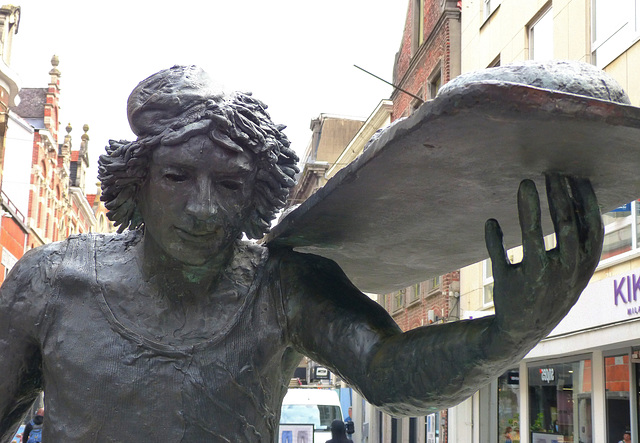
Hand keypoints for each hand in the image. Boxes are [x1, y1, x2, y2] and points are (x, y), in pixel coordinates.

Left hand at [485, 174, 602, 339]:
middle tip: (550, 172)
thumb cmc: (550, 290)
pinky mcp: (508, 285)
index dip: (585, 199)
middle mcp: (564, 273)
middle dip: (559, 195)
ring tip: (525, 183)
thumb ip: (576, 239)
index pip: (592, 227)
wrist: (523, 331)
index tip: (575, 176)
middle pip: (565, 225)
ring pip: (533, 237)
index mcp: (584, 267)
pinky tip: (490, 222)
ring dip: (529, 207)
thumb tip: (575, 197)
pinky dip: (493, 237)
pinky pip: (499, 255)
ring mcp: (536, 280)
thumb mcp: (572, 269)